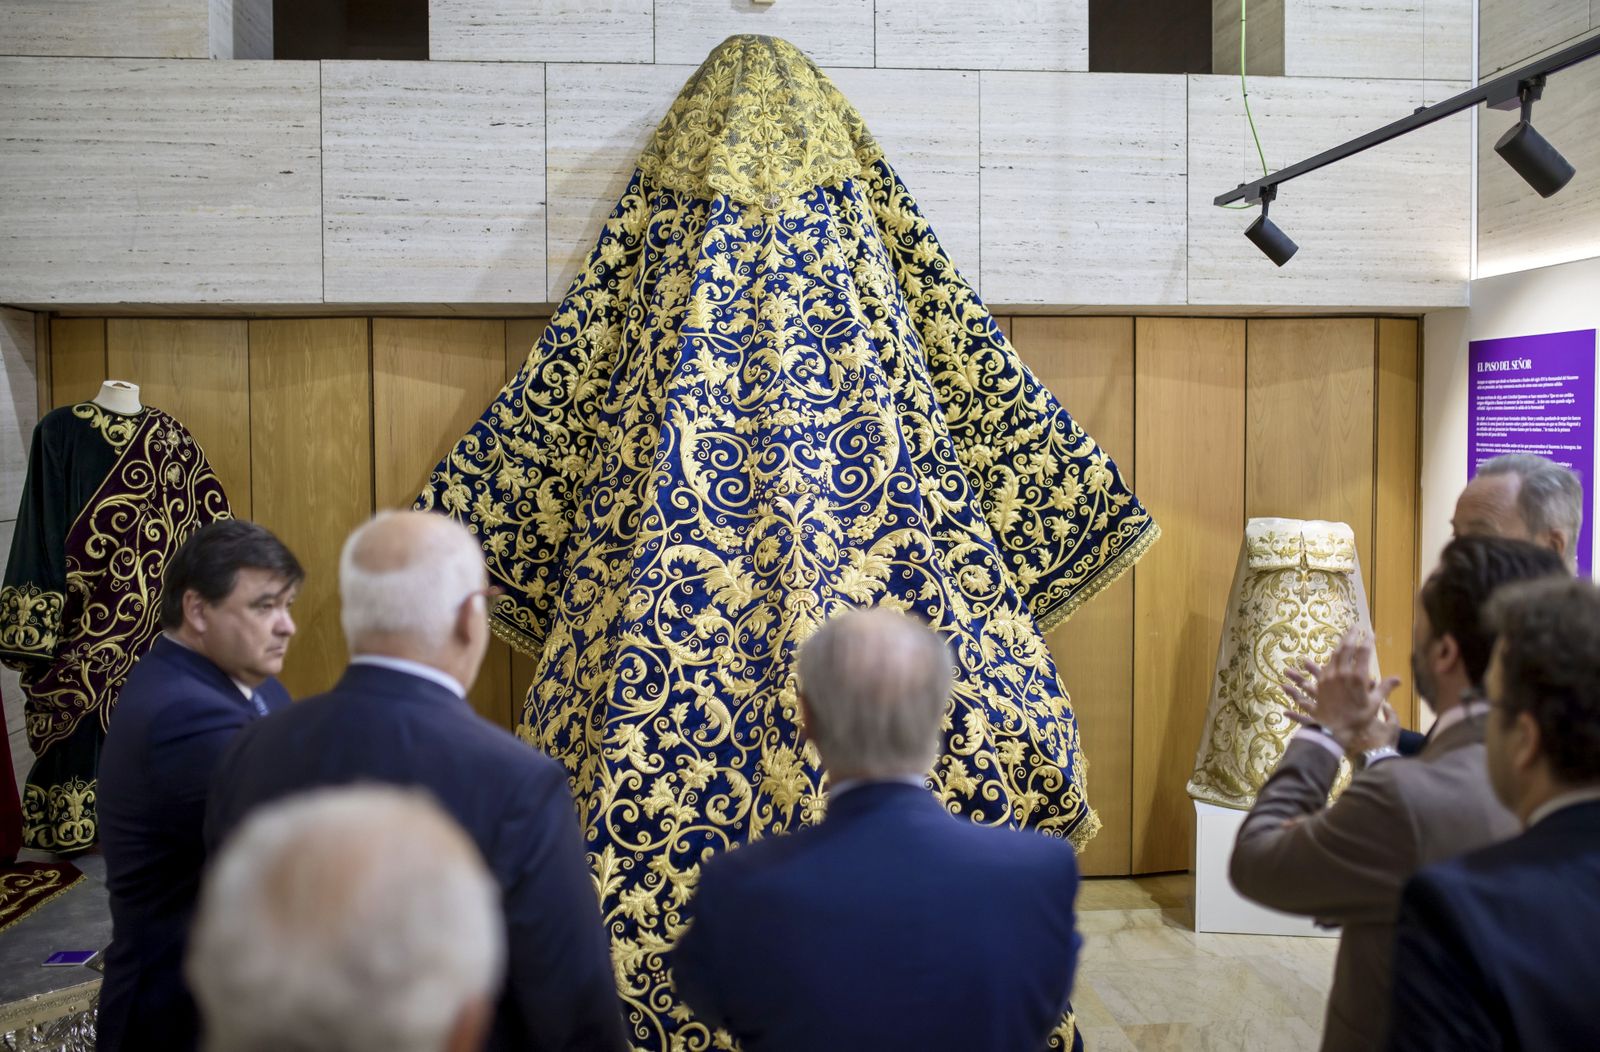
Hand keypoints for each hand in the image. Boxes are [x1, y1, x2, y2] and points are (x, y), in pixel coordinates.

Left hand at [1282, 627, 1401, 756]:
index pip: (1363, 653)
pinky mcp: (1320, 683)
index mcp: (1357, 677)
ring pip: (1333, 655)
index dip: (1367, 641)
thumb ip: (1385, 688)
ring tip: (1344, 637)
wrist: (1335, 731)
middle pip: (1346, 648)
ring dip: (1339, 644)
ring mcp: (1328, 678)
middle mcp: (1342, 674)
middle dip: (1351, 635)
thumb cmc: (1359, 719)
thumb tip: (1398, 679)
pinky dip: (1331, 658)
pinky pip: (1325, 665)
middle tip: (1355, 626)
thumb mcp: (1375, 704)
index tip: (1370, 633)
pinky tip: (1329, 656)